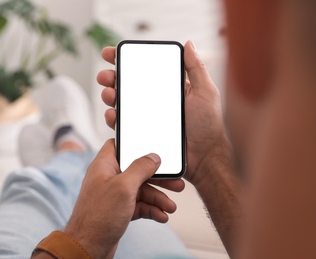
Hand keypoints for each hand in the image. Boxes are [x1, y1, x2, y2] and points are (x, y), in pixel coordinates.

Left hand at [64, 139, 184, 258]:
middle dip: (158, 178)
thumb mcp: (124, 187)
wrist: (88, 248)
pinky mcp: (119, 210)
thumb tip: (153, 156)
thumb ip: (140, 168)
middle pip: (138, 171)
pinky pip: (140, 205)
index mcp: (105, 165)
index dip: (136, 145)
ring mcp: (115, 195)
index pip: (120, 146)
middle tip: (176, 182)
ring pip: (141, 190)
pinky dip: (151, 210)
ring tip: (171, 206)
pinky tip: (161, 216)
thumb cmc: (98, 217)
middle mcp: (109, 178)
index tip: (154, 148)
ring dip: (158, 198)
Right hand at [97, 41, 231, 185]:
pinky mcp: (143, 134)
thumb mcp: (205, 92)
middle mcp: (155, 101)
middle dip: (111, 77)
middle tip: (106, 76)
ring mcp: (148, 118)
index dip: (126, 59)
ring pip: (122, 103)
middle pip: (127, 85)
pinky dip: (114, 118)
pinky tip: (113, 115)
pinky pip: (124, 125)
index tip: (111, 53)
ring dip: (110, 96)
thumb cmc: (209, 125)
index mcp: (168, 87)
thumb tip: (188, 44)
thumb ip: (196, 68)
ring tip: (109, 94)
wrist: (205, 157)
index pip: (144, 69)